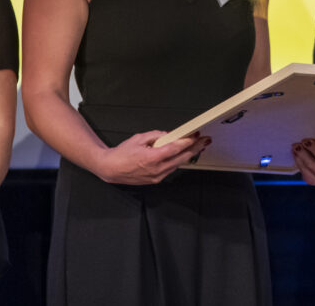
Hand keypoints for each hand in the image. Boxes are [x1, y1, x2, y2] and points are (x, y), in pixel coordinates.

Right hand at [96, 130, 210, 184]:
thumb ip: (156, 135)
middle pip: (181, 158)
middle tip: (204, 141)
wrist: (110, 169)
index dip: (188, 142)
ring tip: (197, 147)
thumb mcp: (138, 138)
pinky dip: (177, 161)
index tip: (196, 136)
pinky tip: (182, 155)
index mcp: (152, 158)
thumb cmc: (121, 154)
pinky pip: (170, 169)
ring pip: (178, 165)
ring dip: (188, 155)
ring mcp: (157, 177)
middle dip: (195, 149)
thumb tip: (168, 135)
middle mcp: (156, 169)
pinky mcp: (155, 180)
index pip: (175, 148)